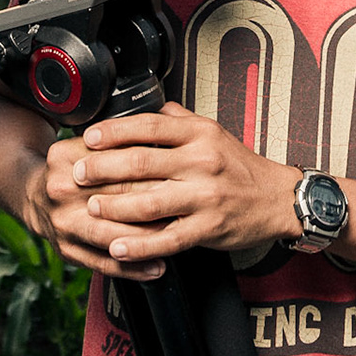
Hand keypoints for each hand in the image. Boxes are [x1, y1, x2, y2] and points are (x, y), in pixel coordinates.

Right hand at [21, 132, 169, 281]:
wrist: (34, 195)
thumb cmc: (75, 168)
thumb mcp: (88, 144)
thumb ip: (120, 140)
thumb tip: (166, 138)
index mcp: (67, 157)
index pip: (117, 162)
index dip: (153, 169)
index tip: (181, 175)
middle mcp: (61, 190)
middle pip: (116, 198)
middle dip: (155, 203)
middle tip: (186, 205)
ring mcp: (62, 223)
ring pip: (111, 234)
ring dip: (147, 239)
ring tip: (176, 238)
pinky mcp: (66, 250)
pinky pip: (104, 264)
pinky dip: (133, 268)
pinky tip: (157, 267)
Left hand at [70, 102, 303, 264]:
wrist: (278, 199)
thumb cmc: (241, 166)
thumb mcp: (214, 132)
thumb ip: (180, 121)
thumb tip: (149, 109)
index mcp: (200, 134)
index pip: (149, 127)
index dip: (114, 132)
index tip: (89, 138)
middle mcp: (201, 162)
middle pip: (141, 163)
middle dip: (102, 169)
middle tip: (77, 174)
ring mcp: (205, 196)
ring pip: (149, 202)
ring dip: (113, 206)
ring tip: (91, 207)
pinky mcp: (208, 228)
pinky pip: (167, 239)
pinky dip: (139, 245)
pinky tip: (118, 247)